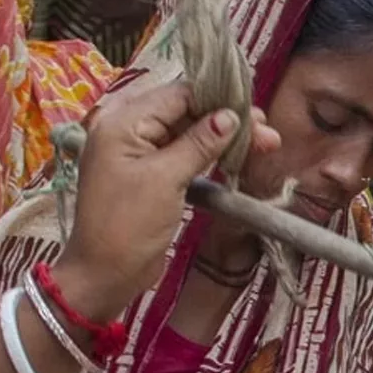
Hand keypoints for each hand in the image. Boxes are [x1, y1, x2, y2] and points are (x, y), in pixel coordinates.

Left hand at [53, 77, 276, 320]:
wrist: (104, 276)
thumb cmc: (127, 226)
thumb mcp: (166, 179)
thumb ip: (198, 143)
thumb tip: (230, 116)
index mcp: (122, 123)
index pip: (178, 95)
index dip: (218, 100)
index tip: (254, 111)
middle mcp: (128, 132)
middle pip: (185, 113)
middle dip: (226, 121)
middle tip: (267, 134)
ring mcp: (137, 156)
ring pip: (187, 135)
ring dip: (222, 140)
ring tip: (263, 145)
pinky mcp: (148, 178)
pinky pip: (181, 157)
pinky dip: (208, 157)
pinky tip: (235, 159)